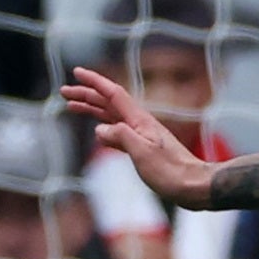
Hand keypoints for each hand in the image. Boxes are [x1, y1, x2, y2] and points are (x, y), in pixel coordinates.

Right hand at [62, 66, 213, 207]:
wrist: (195, 186)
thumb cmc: (171, 172)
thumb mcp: (142, 153)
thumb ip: (120, 137)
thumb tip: (99, 129)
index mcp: (140, 121)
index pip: (113, 94)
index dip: (94, 82)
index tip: (76, 72)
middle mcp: (140, 124)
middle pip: (109, 103)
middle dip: (87, 95)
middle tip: (64, 91)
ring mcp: (142, 136)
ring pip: (112, 117)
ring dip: (92, 110)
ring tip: (72, 107)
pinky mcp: (144, 149)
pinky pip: (118, 133)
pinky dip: (105, 129)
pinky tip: (99, 132)